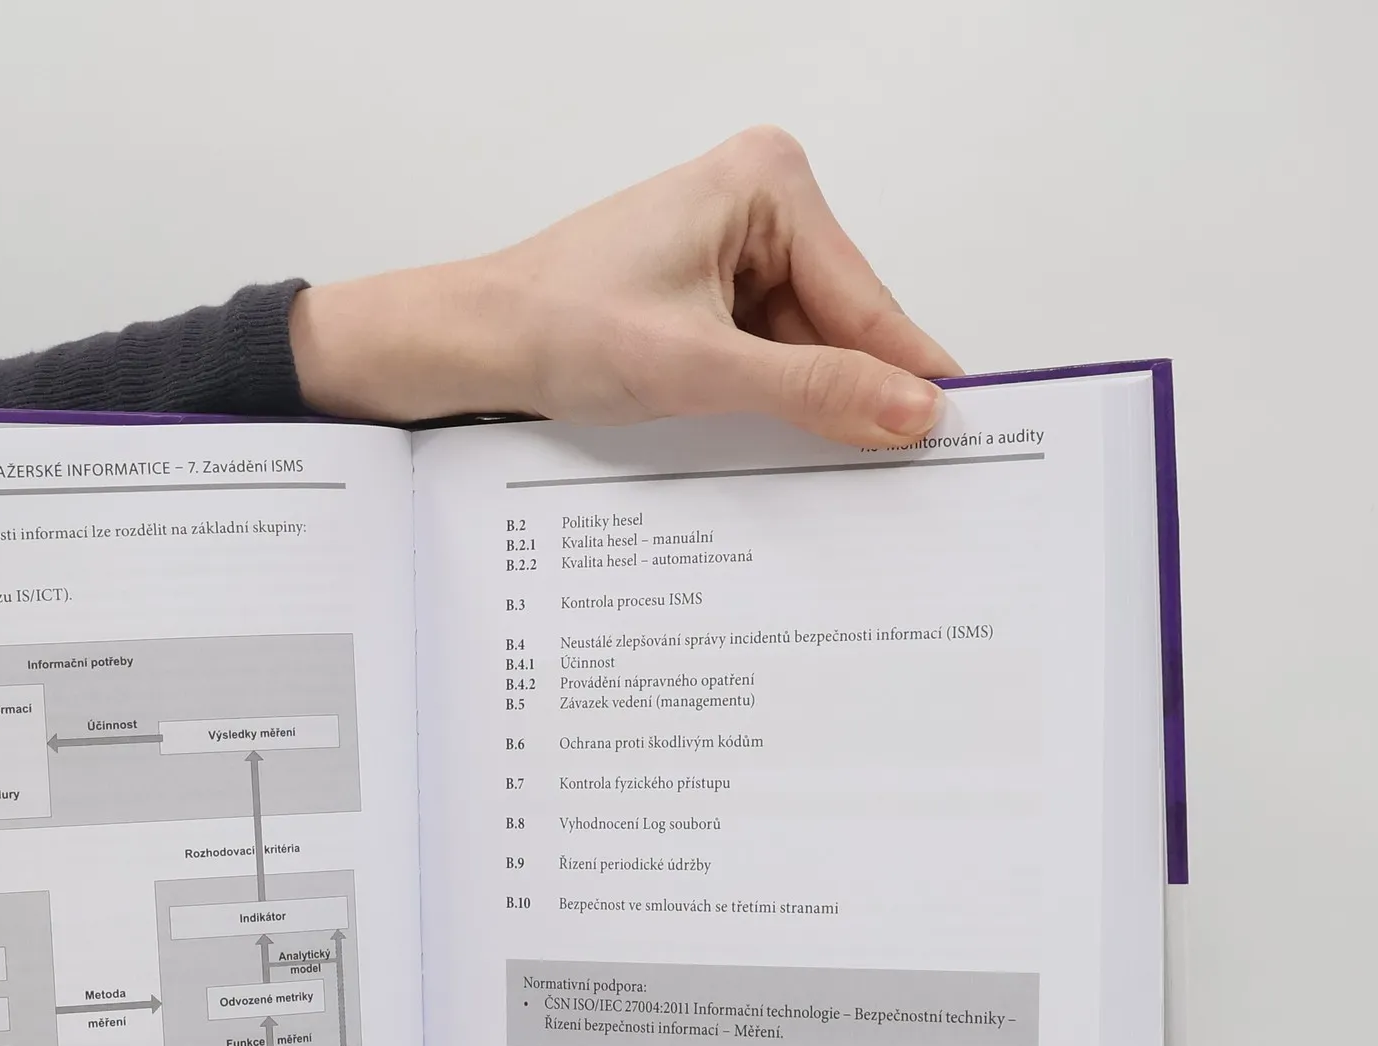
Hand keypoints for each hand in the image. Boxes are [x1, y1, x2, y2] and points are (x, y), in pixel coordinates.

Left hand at [291, 126, 959, 444]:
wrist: (478, 343)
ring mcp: (736, 242)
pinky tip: (778, 435)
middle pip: (840, 319)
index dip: (907, 372)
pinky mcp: (712, 285)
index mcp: (768, 183)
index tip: (961, 427)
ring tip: (829, 460)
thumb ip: (814, 389)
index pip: (862, 297)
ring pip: (807, 343)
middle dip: (853, 389)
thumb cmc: (560, 326)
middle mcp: (760, 198)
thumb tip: (908, 409)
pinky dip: (774, 395)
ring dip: (808, 400)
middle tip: (905, 468)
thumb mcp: (702, 369)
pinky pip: (769, 349)